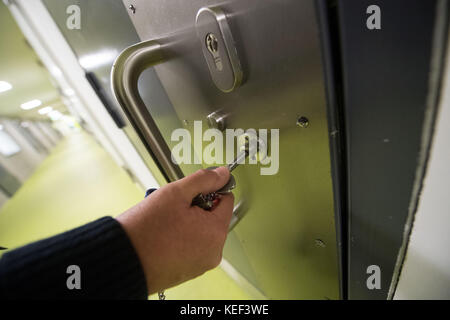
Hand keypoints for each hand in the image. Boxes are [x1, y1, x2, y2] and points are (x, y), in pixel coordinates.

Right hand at [116, 166, 233, 293]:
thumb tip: (223, 173)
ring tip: (165, 221)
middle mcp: (213, 252)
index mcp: (216, 232)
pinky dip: (180, 238)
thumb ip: (204, 179)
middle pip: (213, 216)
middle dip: (195, 207)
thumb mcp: (176, 193)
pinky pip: (191, 246)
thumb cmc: (146, 230)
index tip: (194, 190)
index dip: (211, 189)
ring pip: (200, 231)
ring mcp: (200, 264)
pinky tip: (163, 234)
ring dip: (187, 222)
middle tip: (173, 206)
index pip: (226, 199)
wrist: (122, 260)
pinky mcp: (187, 271)